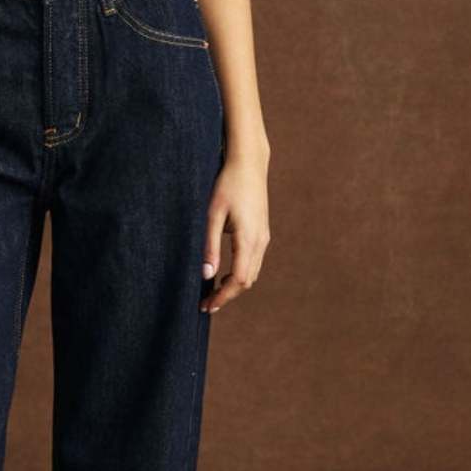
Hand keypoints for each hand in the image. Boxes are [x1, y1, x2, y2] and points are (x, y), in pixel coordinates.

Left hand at [201, 147, 269, 313]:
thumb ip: (209, 246)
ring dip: (234, 285)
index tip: (207, 306)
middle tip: (206, 303)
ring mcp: (264, 238)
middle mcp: (260, 242)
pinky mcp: (262, 232)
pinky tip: (225, 273)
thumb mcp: (213, 214)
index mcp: (248, 239)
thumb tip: (206, 275)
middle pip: (247, 281)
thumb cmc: (227, 185)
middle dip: (227, 295)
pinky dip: (241, 273)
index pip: (238, 280)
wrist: (249, 164)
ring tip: (213, 291)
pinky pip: (254, 261)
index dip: (223, 297)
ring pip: (252, 273)